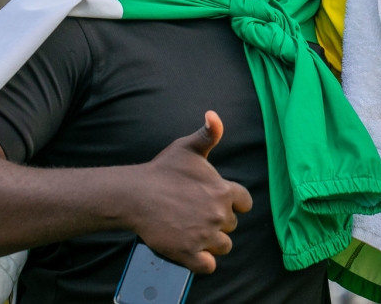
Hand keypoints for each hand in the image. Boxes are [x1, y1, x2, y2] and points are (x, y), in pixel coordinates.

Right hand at [121, 111, 253, 273]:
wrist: (135, 195)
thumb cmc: (161, 170)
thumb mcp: (187, 147)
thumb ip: (208, 133)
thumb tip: (214, 115)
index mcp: (223, 190)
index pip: (245, 203)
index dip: (233, 203)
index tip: (217, 201)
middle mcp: (218, 214)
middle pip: (232, 225)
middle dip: (219, 221)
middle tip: (198, 215)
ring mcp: (205, 235)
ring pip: (223, 246)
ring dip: (212, 242)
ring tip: (194, 231)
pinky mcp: (189, 253)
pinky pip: (208, 265)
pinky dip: (203, 262)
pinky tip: (192, 251)